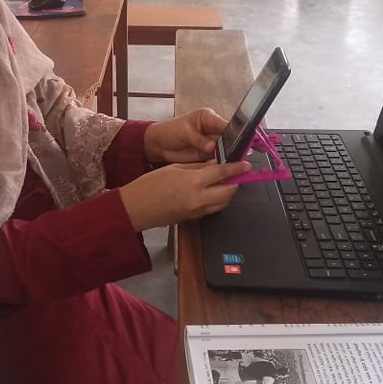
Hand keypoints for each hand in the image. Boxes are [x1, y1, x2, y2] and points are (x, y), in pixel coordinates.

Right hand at [118, 159, 250, 231]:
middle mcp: (199, 198)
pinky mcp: (194, 218)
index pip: (223, 173)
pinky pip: (212, 209)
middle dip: (235, 182)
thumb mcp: (174, 168)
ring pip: (223, 202)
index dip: (236, 168)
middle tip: (236, 173)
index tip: (245, 165)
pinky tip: (211, 192)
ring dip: (227, 192)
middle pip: (229, 191)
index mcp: (193, 181)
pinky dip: (216, 200)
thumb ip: (197, 167)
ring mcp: (197, 211)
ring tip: (224, 182)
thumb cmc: (149, 185)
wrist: (137, 208)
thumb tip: (213, 164)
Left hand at [144, 108, 227, 164]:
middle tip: (231, 154)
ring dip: (227, 156)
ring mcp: (211, 143)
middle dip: (231, 147)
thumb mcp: (184, 132)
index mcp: (208, 117)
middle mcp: (212, 129)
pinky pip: (218, 159)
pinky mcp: (208, 155)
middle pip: (228, 138)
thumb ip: (199, 140)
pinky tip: (222, 167)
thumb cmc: (169, 132)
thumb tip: (212, 146)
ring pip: (226, 150)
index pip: (224, 124)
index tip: (237, 142)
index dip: (233, 133)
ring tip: (226, 161)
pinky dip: (220, 163)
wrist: (158, 145)